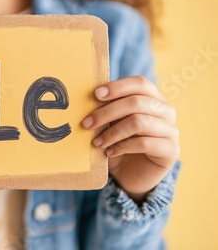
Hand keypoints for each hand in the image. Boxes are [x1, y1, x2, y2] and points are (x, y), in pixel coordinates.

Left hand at [82, 76, 179, 202]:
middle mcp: (166, 111)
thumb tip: (90, 98)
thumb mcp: (110, 124)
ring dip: (113, 132)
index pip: (140, 83)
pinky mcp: (171, 150)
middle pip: (136, 102)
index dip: (118, 87)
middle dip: (107, 112)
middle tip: (87, 124)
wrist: (130, 175)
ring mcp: (171, 130)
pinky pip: (144, 143)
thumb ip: (107, 109)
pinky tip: (109, 152)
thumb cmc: (119, 143)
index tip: (96, 95)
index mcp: (152, 98)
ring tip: (97, 142)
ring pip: (139, 122)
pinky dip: (122, 147)